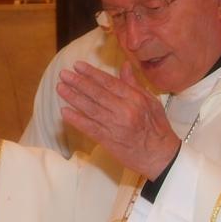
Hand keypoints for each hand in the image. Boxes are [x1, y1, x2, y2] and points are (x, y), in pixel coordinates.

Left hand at [57, 63, 179, 179]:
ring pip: (91, 109)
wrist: (160, 156)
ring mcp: (115, 126)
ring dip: (73, 97)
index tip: (78, 66)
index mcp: (135, 99)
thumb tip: (124, 65)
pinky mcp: (108, 141)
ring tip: (60, 88)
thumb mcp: (150, 101)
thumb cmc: (156, 128)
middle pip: (97, 94)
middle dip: (78, 82)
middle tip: (64, 74)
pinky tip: (64, 112)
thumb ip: (134, 84)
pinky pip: (89, 128)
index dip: (92, 73)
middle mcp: (124, 111)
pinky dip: (76, 119)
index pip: (109, 83)